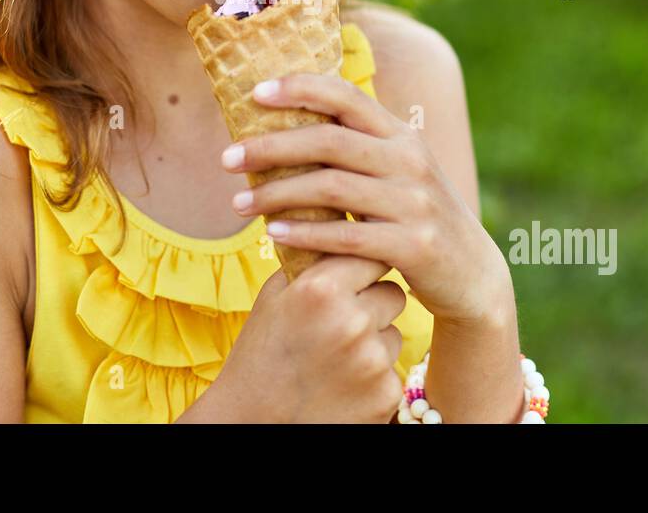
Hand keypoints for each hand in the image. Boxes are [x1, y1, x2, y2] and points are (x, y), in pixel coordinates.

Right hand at [214, 257, 406, 422]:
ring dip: (374, 339)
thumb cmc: (261, 353)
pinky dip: (373, 374)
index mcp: (320, 289)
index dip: (363, 263)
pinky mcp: (385, 394)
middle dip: (373, 301)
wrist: (253, 423)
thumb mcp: (275, 296)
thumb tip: (342, 224)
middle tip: (341, 319)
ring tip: (334, 357)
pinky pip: (392, 368)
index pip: (371, 253)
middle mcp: (351, 321)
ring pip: (394, 332)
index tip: (355, 270)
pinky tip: (340, 383)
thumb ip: (312, 259)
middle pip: (393, 292)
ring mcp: (371, 361)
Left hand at [223, 73, 506, 326]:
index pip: (347, 96)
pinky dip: (306, 232)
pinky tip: (274, 233)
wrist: (473, 274)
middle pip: (328, 142)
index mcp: (401, 135)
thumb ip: (358, 147)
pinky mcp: (413, 245)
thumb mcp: (398, 171)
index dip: (300, 88)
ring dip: (277, 193)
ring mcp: (414, 202)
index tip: (255, 93)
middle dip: (270, 147)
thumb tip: (289, 121)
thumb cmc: (416, 217)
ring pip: (331, 187)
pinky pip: (347, 234)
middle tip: (227, 159)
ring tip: (239, 204)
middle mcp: (410, 160)